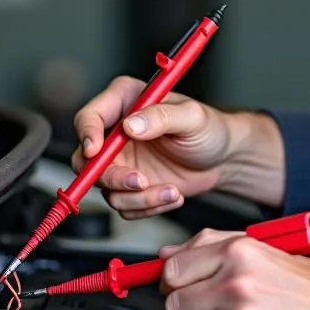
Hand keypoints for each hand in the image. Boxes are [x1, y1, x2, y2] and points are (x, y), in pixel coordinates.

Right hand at [72, 76, 232, 218]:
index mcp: (125, 102)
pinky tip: (172, 195)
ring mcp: (121, 162)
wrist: (223, 158)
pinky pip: (124, 206)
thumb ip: (161, 117)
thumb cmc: (209, 129)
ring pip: (106, 189)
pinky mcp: (129, 186)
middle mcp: (116, 132)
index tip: (96, 152)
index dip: (87, 134)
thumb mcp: (191, 117)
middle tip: (141, 181)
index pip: (89, 116)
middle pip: (86, 160)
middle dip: (112, 176)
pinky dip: (147, 206)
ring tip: (171, 191)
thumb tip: (131, 125)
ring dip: (138, 197)